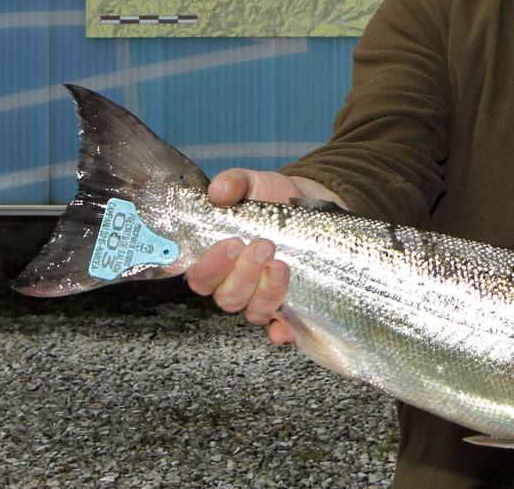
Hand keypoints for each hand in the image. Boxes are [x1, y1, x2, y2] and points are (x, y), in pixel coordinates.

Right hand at [184, 169, 334, 345]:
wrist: (314, 204)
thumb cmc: (273, 197)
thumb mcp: (254, 183)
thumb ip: (234, 184)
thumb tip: (218, 191)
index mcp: (218, 259)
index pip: (200, 276)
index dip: (209, 267)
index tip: (229, 244)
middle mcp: (237, 283)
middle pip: (227, 297)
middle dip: (243, 274)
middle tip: (263, 245)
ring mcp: (263, 297)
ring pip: (254, 311)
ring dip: (266, 292)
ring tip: (280, 264)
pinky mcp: (292, 305)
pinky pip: (282, 328)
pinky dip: (282, 330)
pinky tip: (284, 323)